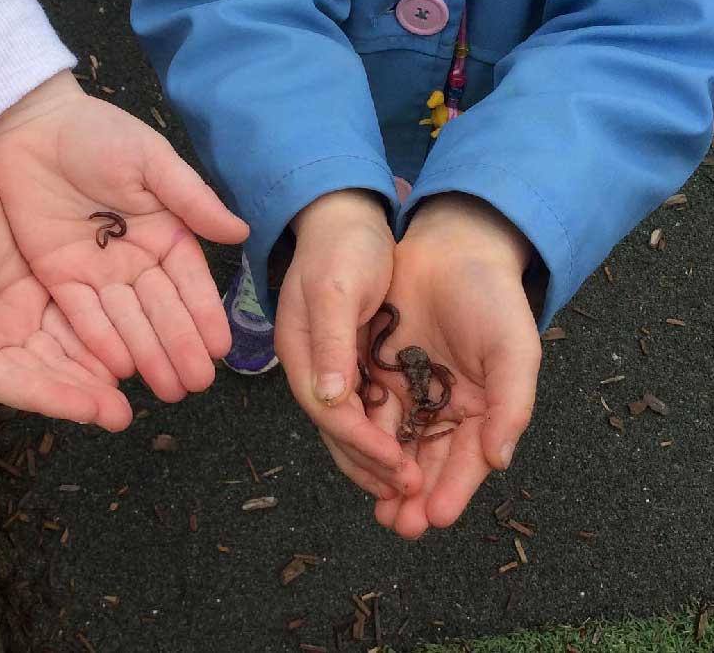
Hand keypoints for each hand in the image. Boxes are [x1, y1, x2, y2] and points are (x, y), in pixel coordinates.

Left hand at [0, 71, 248, 401]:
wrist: (33, 125)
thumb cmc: (99, 134)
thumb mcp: (153, 161)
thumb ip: (193, 200)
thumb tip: (241, 232)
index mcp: (166, 233)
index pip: (190, 283)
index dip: (205, 316)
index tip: (221, 349)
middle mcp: (136, 260)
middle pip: (161, 310)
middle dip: (179, 347)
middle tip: (195, 384)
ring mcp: (98, 272)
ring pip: (127, 321)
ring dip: (147, 355)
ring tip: (167, 389)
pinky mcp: (59, 277)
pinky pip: (82, 314)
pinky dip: (101, 341)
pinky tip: (120, 369)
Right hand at [0, 139, 131, 428]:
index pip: (15, 384)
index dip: (54, 398)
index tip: (93, 411)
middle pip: (46, 373)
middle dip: (84, 394)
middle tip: (123, 416)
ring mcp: (19, 316)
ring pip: (64, 348)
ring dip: (96, 369)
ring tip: (135, 387)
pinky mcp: (37, 290)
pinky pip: (73, 316)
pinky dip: (97, 331)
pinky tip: (129, 342)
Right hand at [275, 190, 422, 498]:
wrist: (347, 215)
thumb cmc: (341, 247)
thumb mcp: (335, 288)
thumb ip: (331, 342)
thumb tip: (327, 398)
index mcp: (301, 353)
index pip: (329, 413)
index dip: (362, 446)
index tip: (398, 469)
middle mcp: (313, 367)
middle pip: (339, 430)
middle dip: (370, 466)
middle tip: (408, 498)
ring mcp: (332, 365)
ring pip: (354, 426)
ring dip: (379, 460)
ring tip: (410, 491)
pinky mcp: (354, 360)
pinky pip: (369, 407)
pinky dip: (388, 433)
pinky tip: (411, 451)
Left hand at [371, 193, 540, 538]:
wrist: (451, 248)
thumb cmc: (493, 299)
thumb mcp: (514, 349)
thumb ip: (511, 404)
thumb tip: (499, 460)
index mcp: (483, 409)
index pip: (468, 461)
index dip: (453, 490)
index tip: (436, 516)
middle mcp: (445, 409)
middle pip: (429, 462)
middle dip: (415, 496)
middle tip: (401, 525)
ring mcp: (410, 392)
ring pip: (396, 444)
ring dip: (386, 477)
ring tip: (380, 508)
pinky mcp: (378, 372)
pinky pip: (368, 411)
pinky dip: (363, 436)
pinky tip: (356, 459)